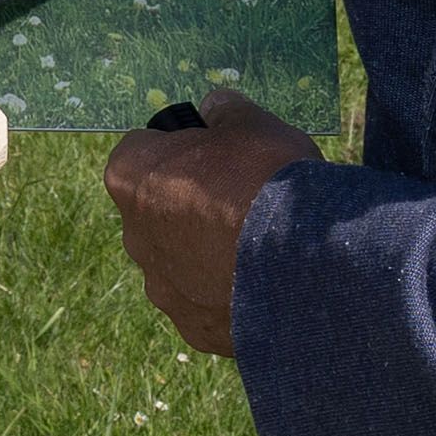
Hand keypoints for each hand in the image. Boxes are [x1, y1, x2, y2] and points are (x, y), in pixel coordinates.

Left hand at [101, 86, 320, 357]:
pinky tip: (264, 284)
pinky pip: (206, 303)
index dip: (178, 149)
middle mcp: (133, 236)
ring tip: (258, 249)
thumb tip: (214, 106)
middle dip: (188, 206)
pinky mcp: (193, 328)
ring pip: (179, 262)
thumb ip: (224, 110)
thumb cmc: (267, 180)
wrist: (305, 266)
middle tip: (240, 201)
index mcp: (130, 178)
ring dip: (207, 253)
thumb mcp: (251, 123)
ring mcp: (162, 289)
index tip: (214, 155)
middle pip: (156, 211)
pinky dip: (228, 293)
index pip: (140, 151)